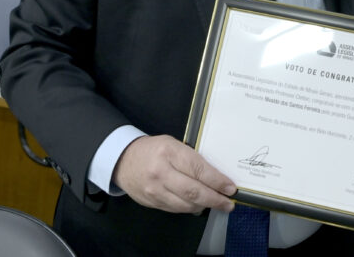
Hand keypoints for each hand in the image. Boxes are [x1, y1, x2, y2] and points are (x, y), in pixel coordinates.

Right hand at [112, 135, 236, 213]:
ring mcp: (154, 190)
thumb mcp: (174, 144)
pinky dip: (190, 208)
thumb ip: (191, 159)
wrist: (123, 160)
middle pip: (193, 191)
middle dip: (215, 199)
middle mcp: (161, 172)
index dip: (217, 181)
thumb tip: (215, 176)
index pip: (198, 170)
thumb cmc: (154, 149)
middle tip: (228, 203)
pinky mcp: (151, 202)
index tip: (230, 187)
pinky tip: (199, 205)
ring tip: (217, 204)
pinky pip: (175, 209)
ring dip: (204, 205)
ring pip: (185, 204)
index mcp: (169, 153)